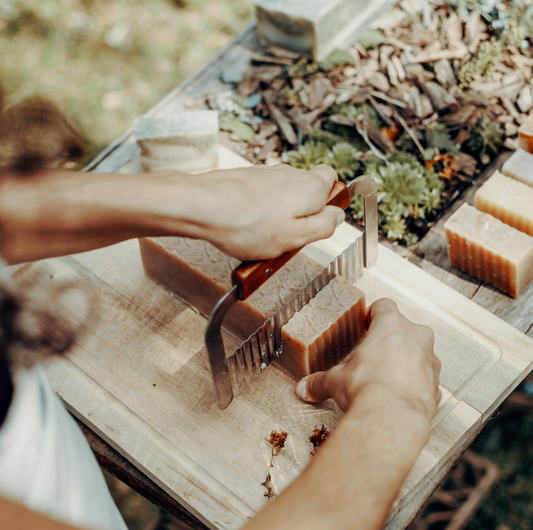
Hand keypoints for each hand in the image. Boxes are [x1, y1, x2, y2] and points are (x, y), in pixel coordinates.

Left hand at [154, 164, 343, 260]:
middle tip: (289, 234)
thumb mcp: (295, 238)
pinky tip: (244, 228)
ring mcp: (266, 174)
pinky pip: (261, 196)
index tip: (318, 222)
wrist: (201, 207)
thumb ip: (323, 226)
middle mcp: (290, 174)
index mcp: (310, 186)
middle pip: (307, 188)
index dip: (329, 202)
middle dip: (302, 210)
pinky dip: (258, 210)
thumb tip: (338, 216)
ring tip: (261, 236)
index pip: (332, 180)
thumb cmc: (247, 225)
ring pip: (283, 193)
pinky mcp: (245, 178)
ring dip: (278, 213)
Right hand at [296, 298, 440, 423]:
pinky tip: (399, 395)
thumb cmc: (367, 389)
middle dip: (391, 339)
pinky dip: (415, 384)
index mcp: (390, 325)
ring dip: (406, 360)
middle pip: (405, 328)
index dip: (374, 314)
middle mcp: (415, 337)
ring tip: (387, 377)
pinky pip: (426, 379)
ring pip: (420, 352)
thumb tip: (305, 387)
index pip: (384, 306)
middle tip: (374, 353)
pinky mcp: (436, 385)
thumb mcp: (335, 381)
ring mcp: (430, 361)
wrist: (392, 418)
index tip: (367, 323)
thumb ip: (320, 381)